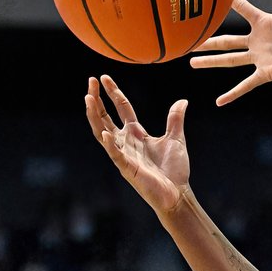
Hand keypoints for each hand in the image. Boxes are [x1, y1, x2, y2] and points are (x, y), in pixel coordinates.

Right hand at [86, 75, 189, 215]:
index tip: (104, 78)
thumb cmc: (174, 169)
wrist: (177, 192)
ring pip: (102, 132)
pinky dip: (110, 144)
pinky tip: (105, 133)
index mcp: (136, 133)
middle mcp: (126, 141)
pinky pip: (115, 155)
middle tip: (90, 82)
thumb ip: (175, 119)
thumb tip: (182, 101)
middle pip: (105, 117)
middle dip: (97, 100)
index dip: (113, 93)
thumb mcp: (176, 139)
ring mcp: (124, 154)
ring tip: (88, 99)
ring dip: (95, 116)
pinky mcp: (127, 168)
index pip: (121, 108)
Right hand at [191, 0, 271, 105]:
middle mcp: (260, 40)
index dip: (226, 2)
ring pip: (230, 60)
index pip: (241, 9)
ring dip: (211, 62)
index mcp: (266, 23)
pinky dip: (233, 94)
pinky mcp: (268, 73)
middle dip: (207, 38)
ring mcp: (262, 58)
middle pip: (227, 39)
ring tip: (192, 62)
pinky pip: (246, 85)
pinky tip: (219, 102)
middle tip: (188, 36)